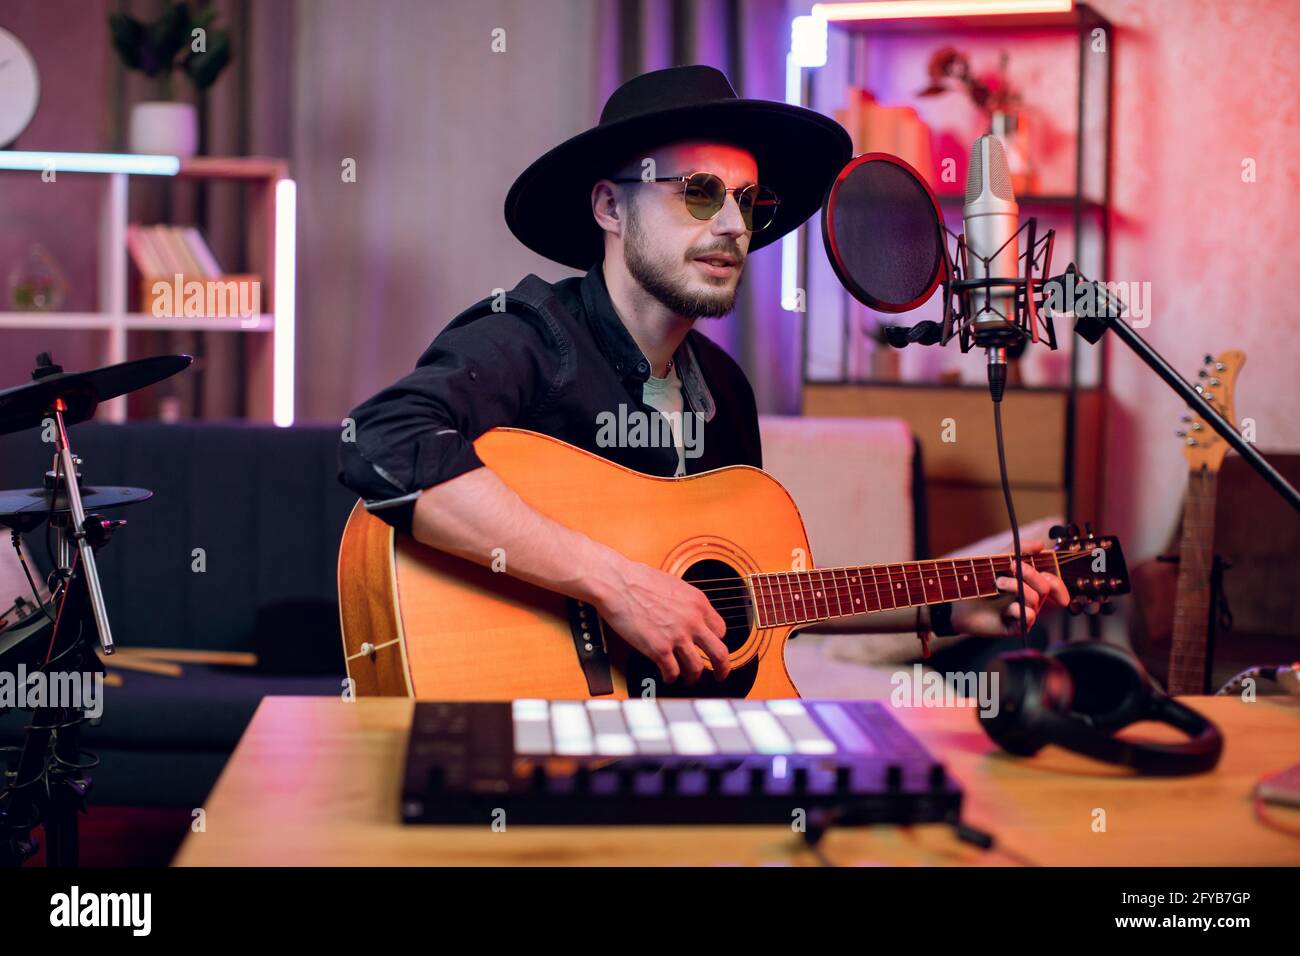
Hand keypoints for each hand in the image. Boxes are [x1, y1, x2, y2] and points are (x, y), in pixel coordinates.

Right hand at [593, 559, 732, 684]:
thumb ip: (686, 603)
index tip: (711, 647)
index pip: (721, 630)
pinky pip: (672, 672)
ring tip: (687, 679)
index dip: (716, 641)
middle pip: (720, 653)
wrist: (617, 583)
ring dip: (693, 677)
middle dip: (722, 668)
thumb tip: (688, 616)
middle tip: (720, 675)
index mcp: (698, 602)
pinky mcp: (659, 650)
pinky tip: (667, 676)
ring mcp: (677, 637)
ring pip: (697, 668)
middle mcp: (693, 621)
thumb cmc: (638, 579)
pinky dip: (671, 678)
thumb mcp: (674, 585)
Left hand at [949, 540, 1069, 637]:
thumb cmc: (977, 581)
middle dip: (1030, 574)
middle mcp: (1029, 601)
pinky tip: (1005, 609)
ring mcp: (1022, 614)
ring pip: (1035, 600)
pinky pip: (1027, 618)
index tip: (1043, 571)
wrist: (957, 599)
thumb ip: (1017, 550)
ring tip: (998, 583)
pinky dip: (1018, 610)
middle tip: (1010, 566)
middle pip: (1045, 588)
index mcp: (1029, 585)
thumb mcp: (997, 561)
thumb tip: (1041, 544)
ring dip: (1017, 587)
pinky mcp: (1014, 627)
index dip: (1057, 580)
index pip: (1053, 584)